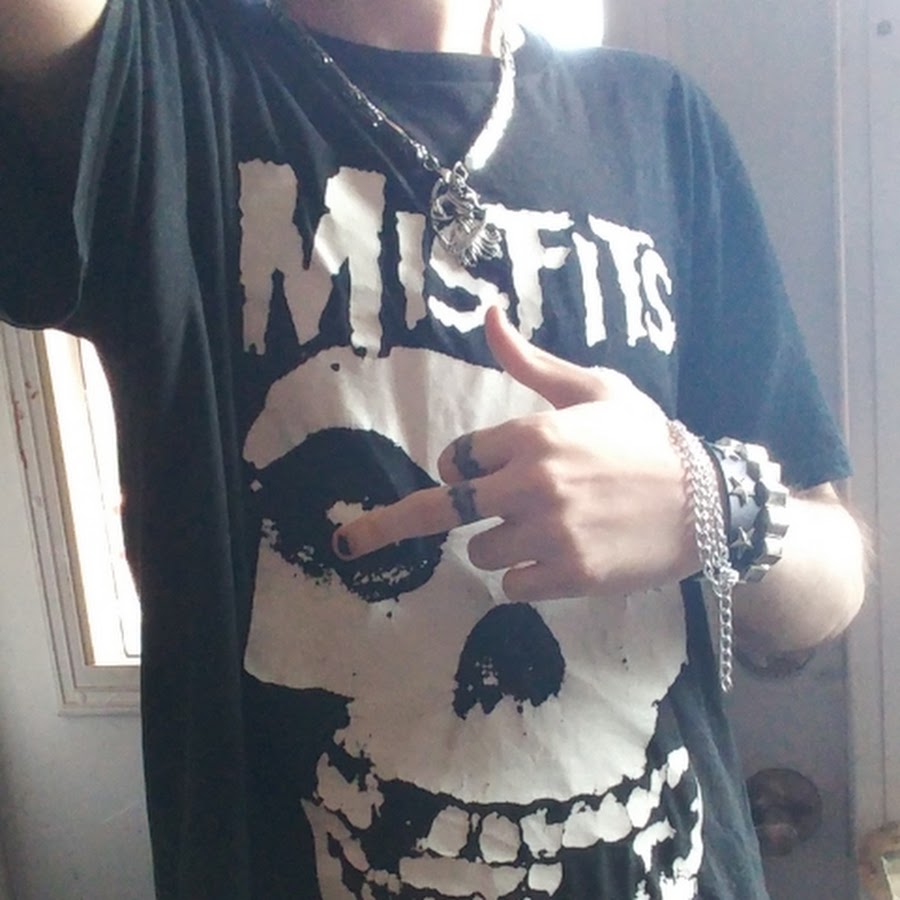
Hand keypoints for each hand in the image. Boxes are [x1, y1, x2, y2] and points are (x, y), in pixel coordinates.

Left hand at [332, 306, 699, 601]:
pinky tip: (562, 558)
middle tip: (349, 540)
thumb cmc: (647, 439)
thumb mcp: (593, 387)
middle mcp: (533, 484)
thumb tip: (487, 312)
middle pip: (444, 509)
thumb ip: (530, 361)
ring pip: (480, 552)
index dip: (462, 469)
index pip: (456, 459)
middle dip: (396, 522)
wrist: (707, 502)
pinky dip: (524, 577)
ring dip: (498, 544)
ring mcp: (550, 534)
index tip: (477, 474)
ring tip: (548, 530)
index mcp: (533, 434)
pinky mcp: (569, 576)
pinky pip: (511, 585)